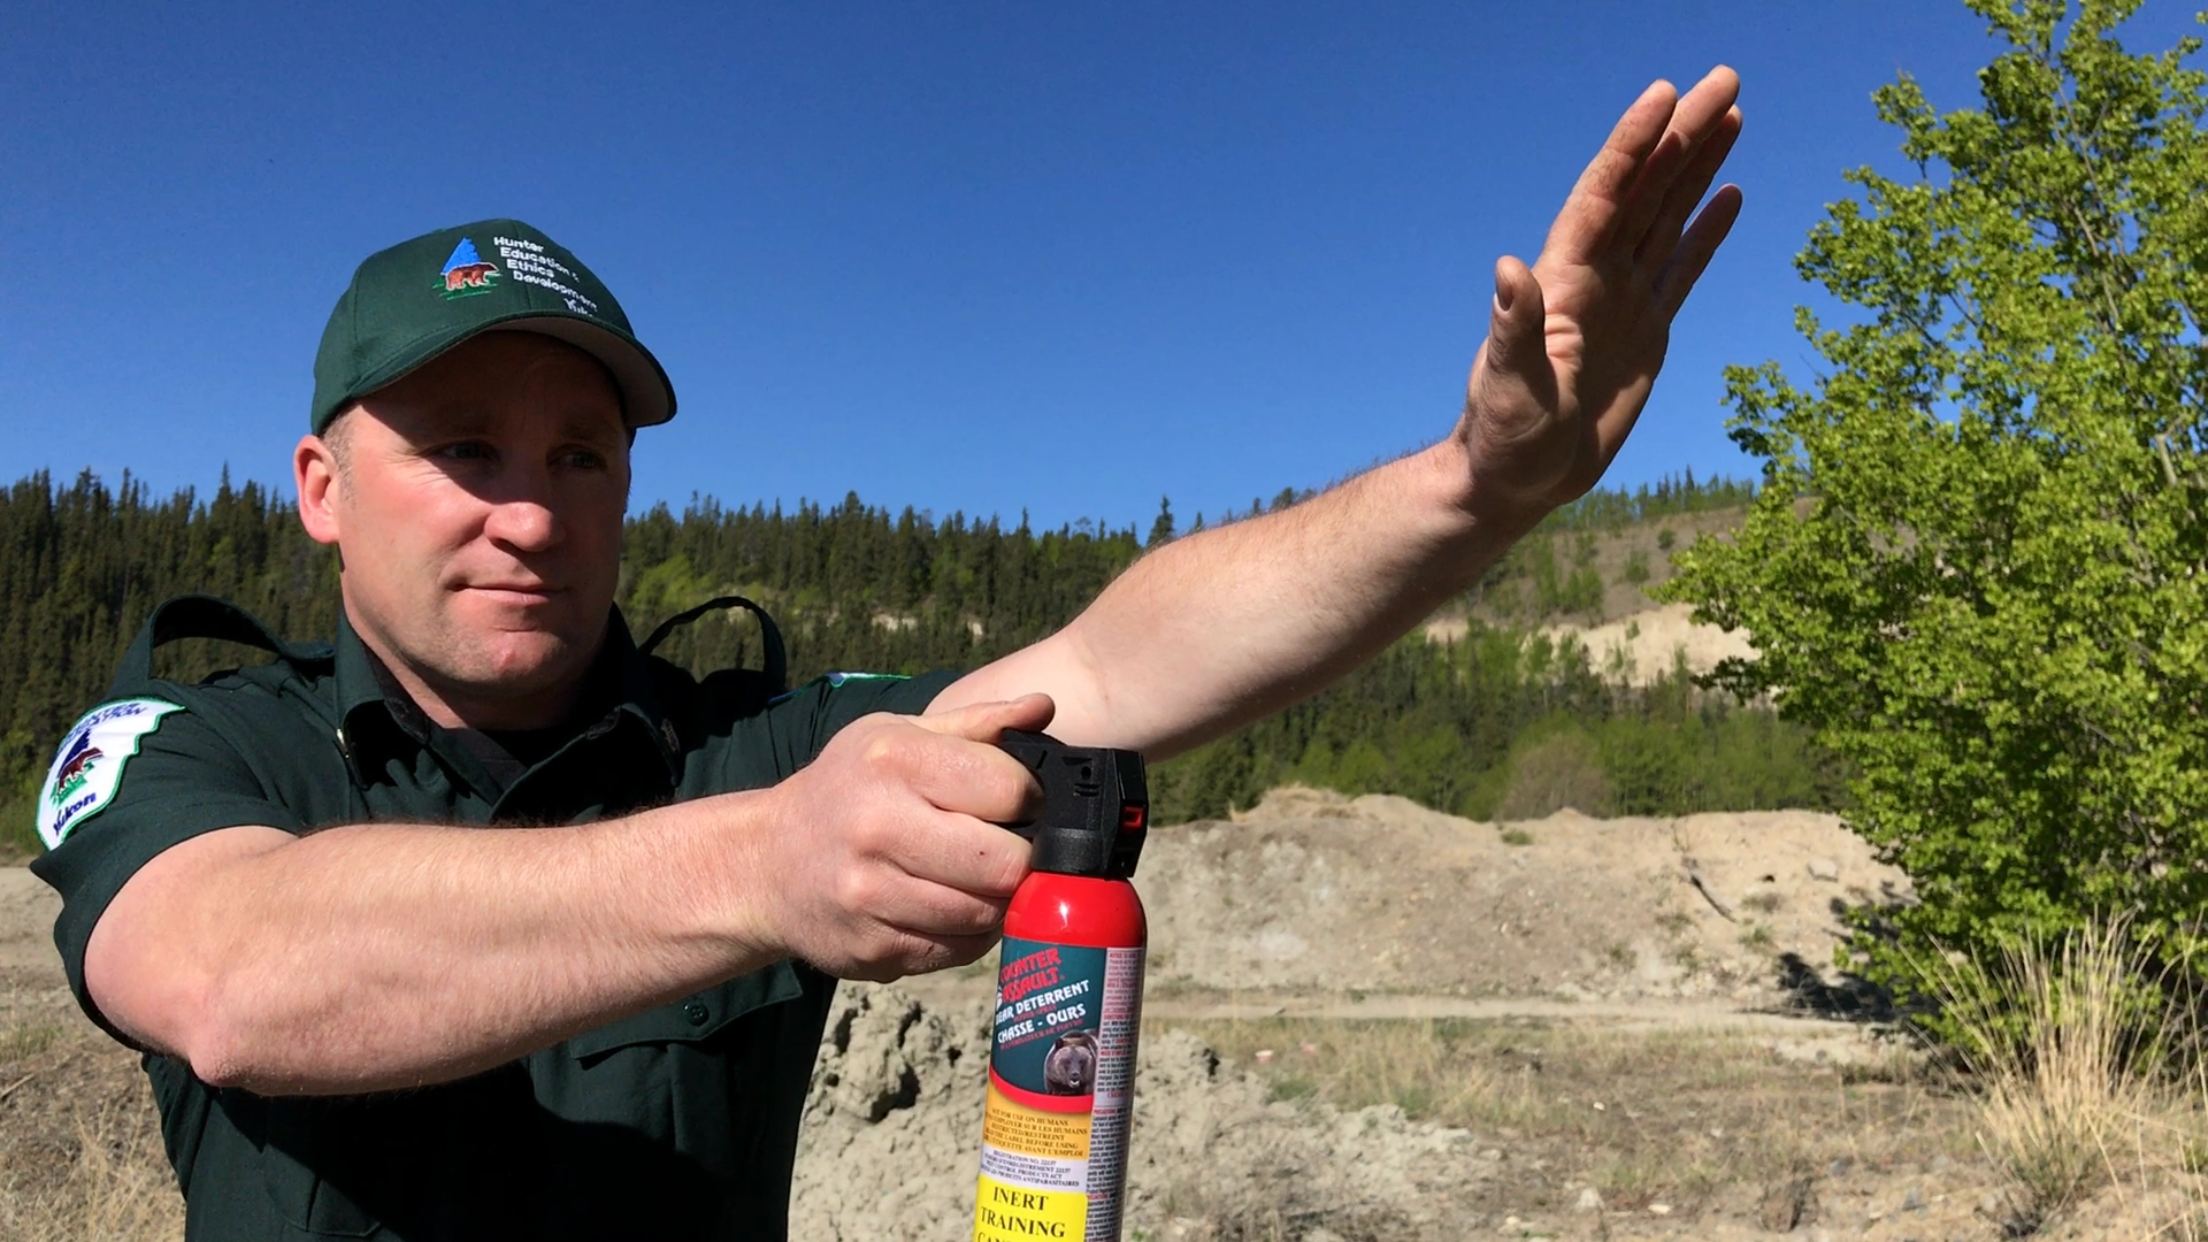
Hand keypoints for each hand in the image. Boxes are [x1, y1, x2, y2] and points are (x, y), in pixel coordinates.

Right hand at [743, 695, 1051, 980]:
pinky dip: (968, 934)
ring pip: (986, 914)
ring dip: (998, 901)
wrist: (765, 863)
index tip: (1021, 803)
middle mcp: (877, 826)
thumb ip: (976, 725)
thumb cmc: (847, 789)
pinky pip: (957, 950)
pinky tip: (950, 908)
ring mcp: (871, 895)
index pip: (1010, 789)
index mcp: (893, 760)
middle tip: (1008, 849)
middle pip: (1006, 863)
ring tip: (978, 878)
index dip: (1030, 799)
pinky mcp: (872, 948)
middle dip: (1021, 859)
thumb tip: (1043, 706)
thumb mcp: (897, 737)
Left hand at [1457, 66, 1743, 527]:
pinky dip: (1705, 230)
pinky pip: (1683, 267)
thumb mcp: (1508, 387)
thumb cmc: (1504, 438)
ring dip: (1698, 166)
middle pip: (1645, 190)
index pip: (1604, 195)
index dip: (1632, 144)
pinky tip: (1730, 194)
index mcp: (1564, 280)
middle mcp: (1594, 277)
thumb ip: (1512, 330)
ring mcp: (1623, 300)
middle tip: (1724, 77)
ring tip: (1731, 113)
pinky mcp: (1647, 330)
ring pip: (1667, 216)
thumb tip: (1508, 268)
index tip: (1665, 93)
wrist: (1519, 479)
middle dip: (1682, 134)